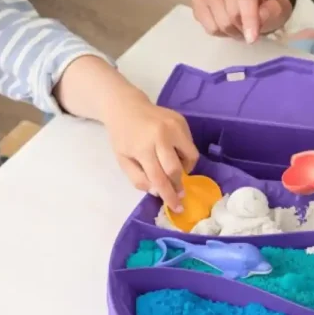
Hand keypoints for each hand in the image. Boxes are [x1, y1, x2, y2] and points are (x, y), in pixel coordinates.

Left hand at [102, 91, 199, 210]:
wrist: (125, 107)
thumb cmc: (122, 136)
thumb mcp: (123, 160)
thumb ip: (138, 179)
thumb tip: (158, 191)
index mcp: (144, 147)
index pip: (160, 178)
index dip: (169, 195)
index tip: (177, 207)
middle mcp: (162, 135)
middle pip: (176, 169)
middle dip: (178, 185)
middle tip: (178, 193)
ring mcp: (174, 126)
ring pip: (190, 155)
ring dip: (185, 168)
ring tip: (175, 169)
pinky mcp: (181, 121)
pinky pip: (190, 144)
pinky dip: (184, 153)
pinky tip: (173, 153)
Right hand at [192, 0, 291, 43]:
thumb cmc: (266, 0)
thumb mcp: (280, 7)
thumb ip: (272, 12)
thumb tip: (258, 20)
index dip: (249, 19)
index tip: (252, 39)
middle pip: (231, 14)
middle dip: (242, 28)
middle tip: (250, 30)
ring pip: (217, 22)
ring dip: (230, 31)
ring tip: (239, 27)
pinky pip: (205, 23)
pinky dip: (217, 30)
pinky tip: (225, 25)